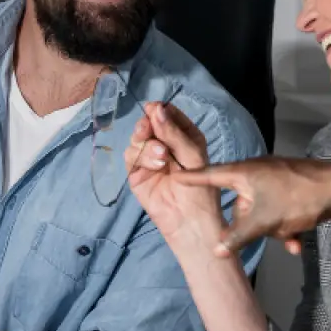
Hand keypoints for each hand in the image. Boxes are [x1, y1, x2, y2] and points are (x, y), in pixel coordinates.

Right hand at [125, 102, 225, 251]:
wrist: (190, 221)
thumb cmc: (200, 188)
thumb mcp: (192, 155)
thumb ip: (173, 133)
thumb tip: (156, 108)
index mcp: (183, 136)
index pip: (168, 115)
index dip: (160, 110)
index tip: (155, 109)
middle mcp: (165, 145)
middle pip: (148, 124)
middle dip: (148, 125)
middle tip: (149, 128)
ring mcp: (149, 159)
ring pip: (137, 139)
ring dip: (147, 144)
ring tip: (162, 156)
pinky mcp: (137, 173)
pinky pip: (131, 156)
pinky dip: (141, 156)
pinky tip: (157, 164)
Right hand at [176, 158, 330, 257]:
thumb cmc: (298, 198)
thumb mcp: (263, 221)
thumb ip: (238, 237)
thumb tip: (215, 251)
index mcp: (244, 173)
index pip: (210, 176)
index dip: (192, 178)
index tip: (173, 176)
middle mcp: (257, 175)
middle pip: (240, 205)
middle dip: (252, 227)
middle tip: (259, 237)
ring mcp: (276, 183)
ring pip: (262, 214)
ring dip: (274, 231)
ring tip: (290, 238)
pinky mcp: (292, 193)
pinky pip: (280, 214)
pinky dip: (287, 229)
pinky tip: (297, 244)